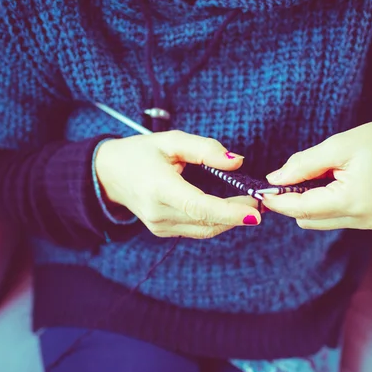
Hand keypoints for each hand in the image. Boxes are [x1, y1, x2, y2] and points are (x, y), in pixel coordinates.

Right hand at [95, 130, 260, 238]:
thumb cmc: (141, 153)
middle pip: (207, 221)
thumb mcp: (171, 140)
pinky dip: (216, 221)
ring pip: (205, 229)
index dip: (229, 212)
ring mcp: (160, 226)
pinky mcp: (163, 231)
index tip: (255, 213)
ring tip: (251, 204)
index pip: (199, 206)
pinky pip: (196, 230)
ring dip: (230, 220)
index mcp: (159, 188)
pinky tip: (230, 209)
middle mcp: (159, 213)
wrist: (109, 174)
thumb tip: (237, 162)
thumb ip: (205, 149)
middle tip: (262, 201)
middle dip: (238, 215)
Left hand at [263, 109, 371, 229]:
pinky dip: (326, 204)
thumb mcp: (338, 145)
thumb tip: (274, 179)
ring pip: (320, 221)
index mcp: (353, 200)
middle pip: (308, 220)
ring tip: (323, 175)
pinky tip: (335, 183)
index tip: (260, 192)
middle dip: (293, 201)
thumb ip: (303, 165)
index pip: (302, 209)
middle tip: (290, 177)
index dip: (278, 201)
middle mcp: (362, 219)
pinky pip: (336, 218)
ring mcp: (369, 223)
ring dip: (310, 203)